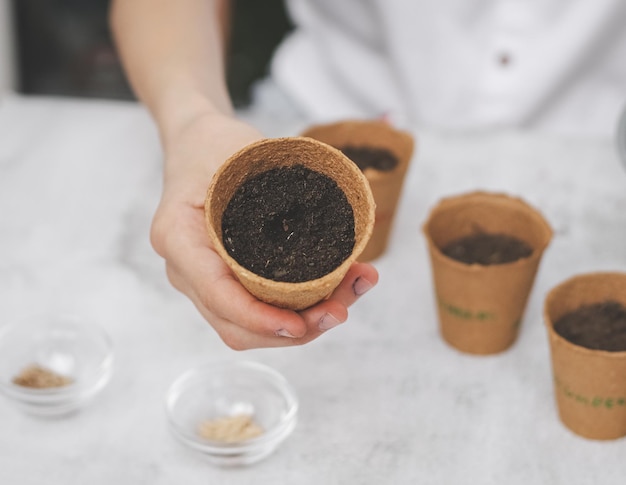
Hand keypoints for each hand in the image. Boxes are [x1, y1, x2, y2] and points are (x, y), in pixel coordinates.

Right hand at [150, 112, 378, 349]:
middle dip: (292, 330)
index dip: (258, 317)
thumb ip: (272, 188)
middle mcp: (184, 268)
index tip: (300, 323)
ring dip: (302, 325)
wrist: (197, 145)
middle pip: (235, 324)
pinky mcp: (225, 281)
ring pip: (248, 327)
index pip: (217, 293)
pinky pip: (257, 311)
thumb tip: (332, 223)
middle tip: (341, 310)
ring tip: (349, 296)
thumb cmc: (214, 145)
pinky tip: (336, 292)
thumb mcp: (240, 152)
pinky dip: (296, 310)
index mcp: (178, 236)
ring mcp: (202, 280)